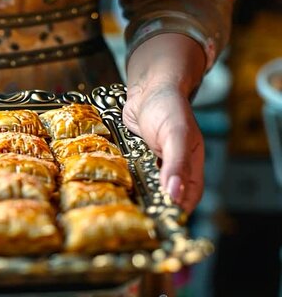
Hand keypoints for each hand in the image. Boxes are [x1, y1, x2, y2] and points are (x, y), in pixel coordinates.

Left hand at [123, 83, 203, 213]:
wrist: (145, 88)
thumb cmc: (168, 106)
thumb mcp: (175, 135)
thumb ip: (177, 163)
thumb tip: (175, 192)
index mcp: (190, 163)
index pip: (190, 195)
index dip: (179, 209)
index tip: (164, 221)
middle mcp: (172, 166)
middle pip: (167, 194)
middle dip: (156, 206)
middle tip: (141, 218)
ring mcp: (153, 163)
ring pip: (148, 187)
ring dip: (139, 195)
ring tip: (128, 207)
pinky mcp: (136, 158)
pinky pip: (132, 175)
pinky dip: (127, 182)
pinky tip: (118, 188)